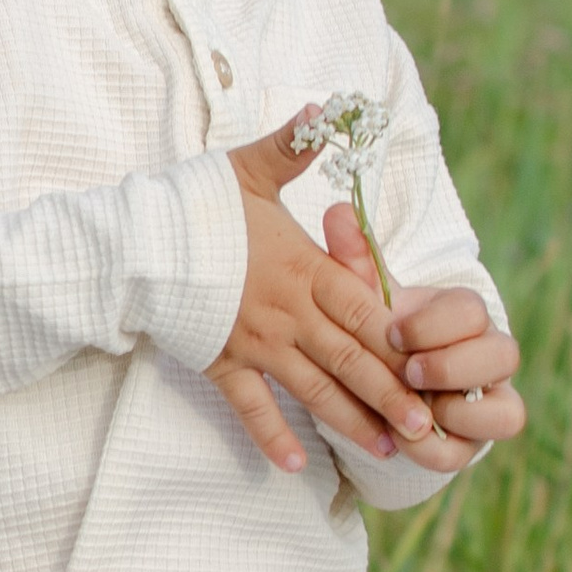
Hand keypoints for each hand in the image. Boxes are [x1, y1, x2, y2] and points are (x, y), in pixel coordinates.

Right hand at [209, 118, 445, 473]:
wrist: (136, 243)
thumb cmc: (195, 204)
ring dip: (351, 421)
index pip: (366, 309)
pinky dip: (273, 436)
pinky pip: (252, 407)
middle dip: (391, 394)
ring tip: (386, 451)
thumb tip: (325, 107)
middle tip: (427, 429)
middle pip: (351, 358)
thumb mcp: (249, 169)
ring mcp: (256, 343)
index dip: (403, 340)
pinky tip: (297, 465)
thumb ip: (294, 144)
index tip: (435, 365)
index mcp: (304, 268)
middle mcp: (288, 312)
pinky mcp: (223, 362)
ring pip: (314, 388)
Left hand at [322, 206, 526, 453]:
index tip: (394, 332)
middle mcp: (488, 359)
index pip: (473, 310)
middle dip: (452, 365)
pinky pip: (471, 452)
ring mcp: (488, 404)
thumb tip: (338, 213)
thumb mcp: (362, 301)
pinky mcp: (470, 444)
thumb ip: (354, 263)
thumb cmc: (375, 334)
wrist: (374, 387)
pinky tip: (402, 438)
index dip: (436, 323)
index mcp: (465, 318)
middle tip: (407, 371)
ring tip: (410, 410)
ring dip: (456, 410)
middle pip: (506, 356)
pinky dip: (437, 448)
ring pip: (507, 412)